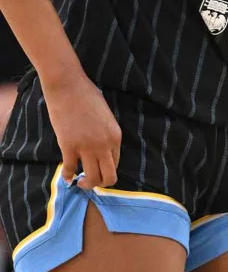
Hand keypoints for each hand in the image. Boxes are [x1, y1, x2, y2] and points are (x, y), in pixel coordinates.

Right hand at [42, 69, 120, 191]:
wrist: (69, 87)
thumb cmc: (88, 96)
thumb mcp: (106, 116)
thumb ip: (105, 133)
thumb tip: (100, 147)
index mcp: (116, 136)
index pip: (116, 163)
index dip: (107, 169)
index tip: (98, 168)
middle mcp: (104, 145)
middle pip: (109, 177)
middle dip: (102, 183)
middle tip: (91, 181)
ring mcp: (87, 147)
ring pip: (92, 178)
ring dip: (86, 184)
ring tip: (80, 181)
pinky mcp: (69, 146)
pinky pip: (70, 169)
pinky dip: (67, 176)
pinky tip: (66, 177)